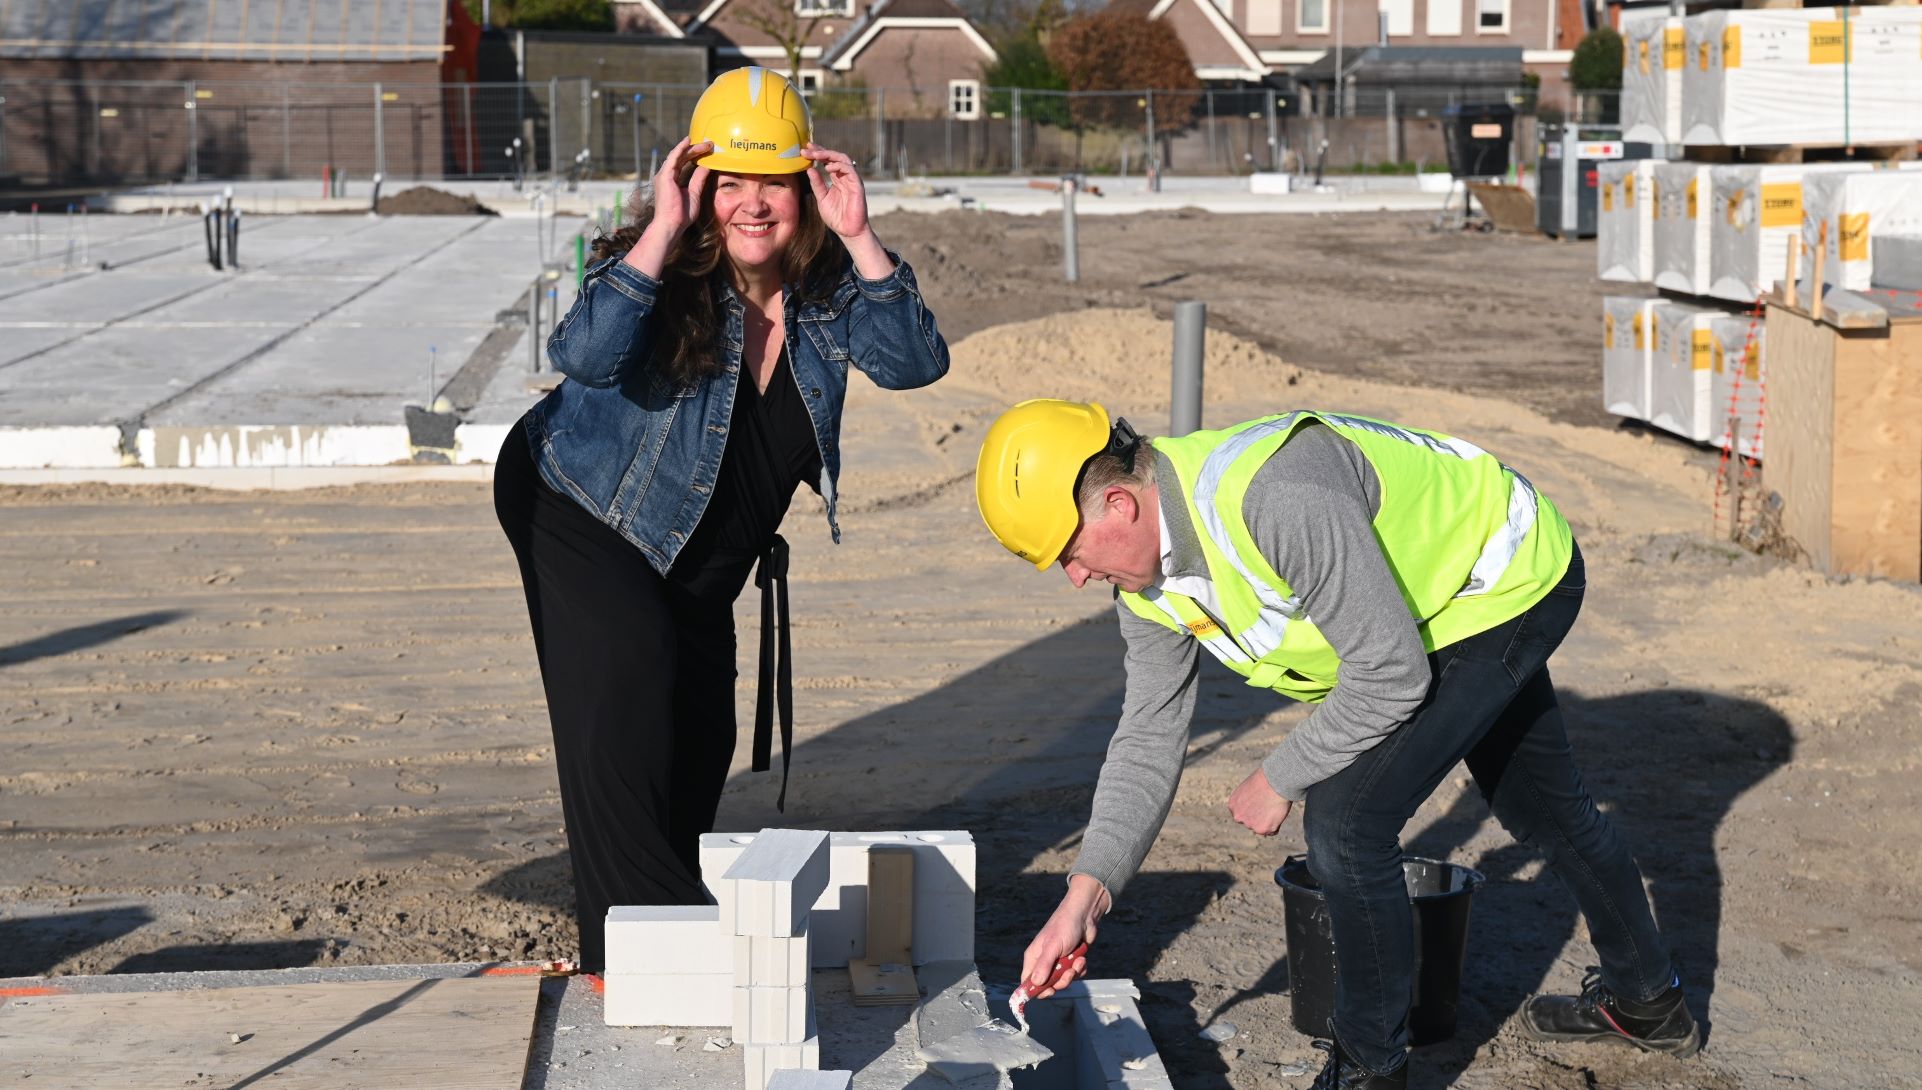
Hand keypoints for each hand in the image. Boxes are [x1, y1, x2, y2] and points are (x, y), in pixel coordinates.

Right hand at [647, 137, 713, 241]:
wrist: (672, 224)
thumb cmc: (682, 215)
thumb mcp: (694, 193)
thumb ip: (698, 179)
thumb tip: (706, 166)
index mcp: (672, 180)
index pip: (683, 162)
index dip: (694, 155)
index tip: (707, 150)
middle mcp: (666, 175)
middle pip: (682, 157)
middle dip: (695, 149)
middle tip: (710, 144)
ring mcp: (664, 175)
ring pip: (679, 155)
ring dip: (692, 148)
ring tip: (705, 143)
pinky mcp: (664, 176)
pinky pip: (674, 158)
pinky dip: (681, 148)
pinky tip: (688, 141)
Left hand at [802, 143, 869, 239]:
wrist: (848, 231)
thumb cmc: (836, 217)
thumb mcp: (822, 198)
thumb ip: (817, 184)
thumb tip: (809, 169)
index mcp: (836, 179)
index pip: (827, 161)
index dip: (817, 153)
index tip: (805, 149)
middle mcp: (844, 177)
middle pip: (834, 156)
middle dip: (820, 150)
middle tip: (807, 148)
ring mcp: (852, 180)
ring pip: (843, 159)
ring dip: (829, 154)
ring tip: (815, 155)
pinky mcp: (858, 185)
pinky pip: (850, 170)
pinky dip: (839, 166)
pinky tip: (827, 168)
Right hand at [1020, 874, 1107, 999]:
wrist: (1085, 915)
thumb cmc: (1065, 927)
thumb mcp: (1053, 946)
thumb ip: (1044, 965)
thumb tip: (1036, 984)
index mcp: (1034, 957)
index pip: (1028, 981)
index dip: (1035, 990)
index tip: (1049, 992)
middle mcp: (1044, 961)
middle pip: (1048, 985)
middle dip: (1061, 981)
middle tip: (1068, 972)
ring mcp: (1058, 962)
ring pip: (1063, 981)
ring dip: (1073, 973)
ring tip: (1079, 960)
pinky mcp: (1071, 961)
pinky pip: (1074, 975)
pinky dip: (1080, 969)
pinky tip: (1082, 958)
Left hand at [1227, 766, 1293, 835]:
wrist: (1275, 781)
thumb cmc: (1265, 780)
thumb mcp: (1249, 788)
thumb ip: (1248, 800)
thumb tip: (1254, 806)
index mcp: (1233, 805)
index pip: (1242, 814)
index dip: (1252, 810)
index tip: (1260, 806)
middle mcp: (1238, 817)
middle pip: (1250, 822)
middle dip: (1258, 818)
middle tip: (1269, 807)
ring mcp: (1250, 824)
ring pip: (1261, 827)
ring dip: (1268, 821)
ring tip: (1275, 806)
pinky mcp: (1263, 829)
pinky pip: (1273, 831)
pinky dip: (1277, 825)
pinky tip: (1278, 812)